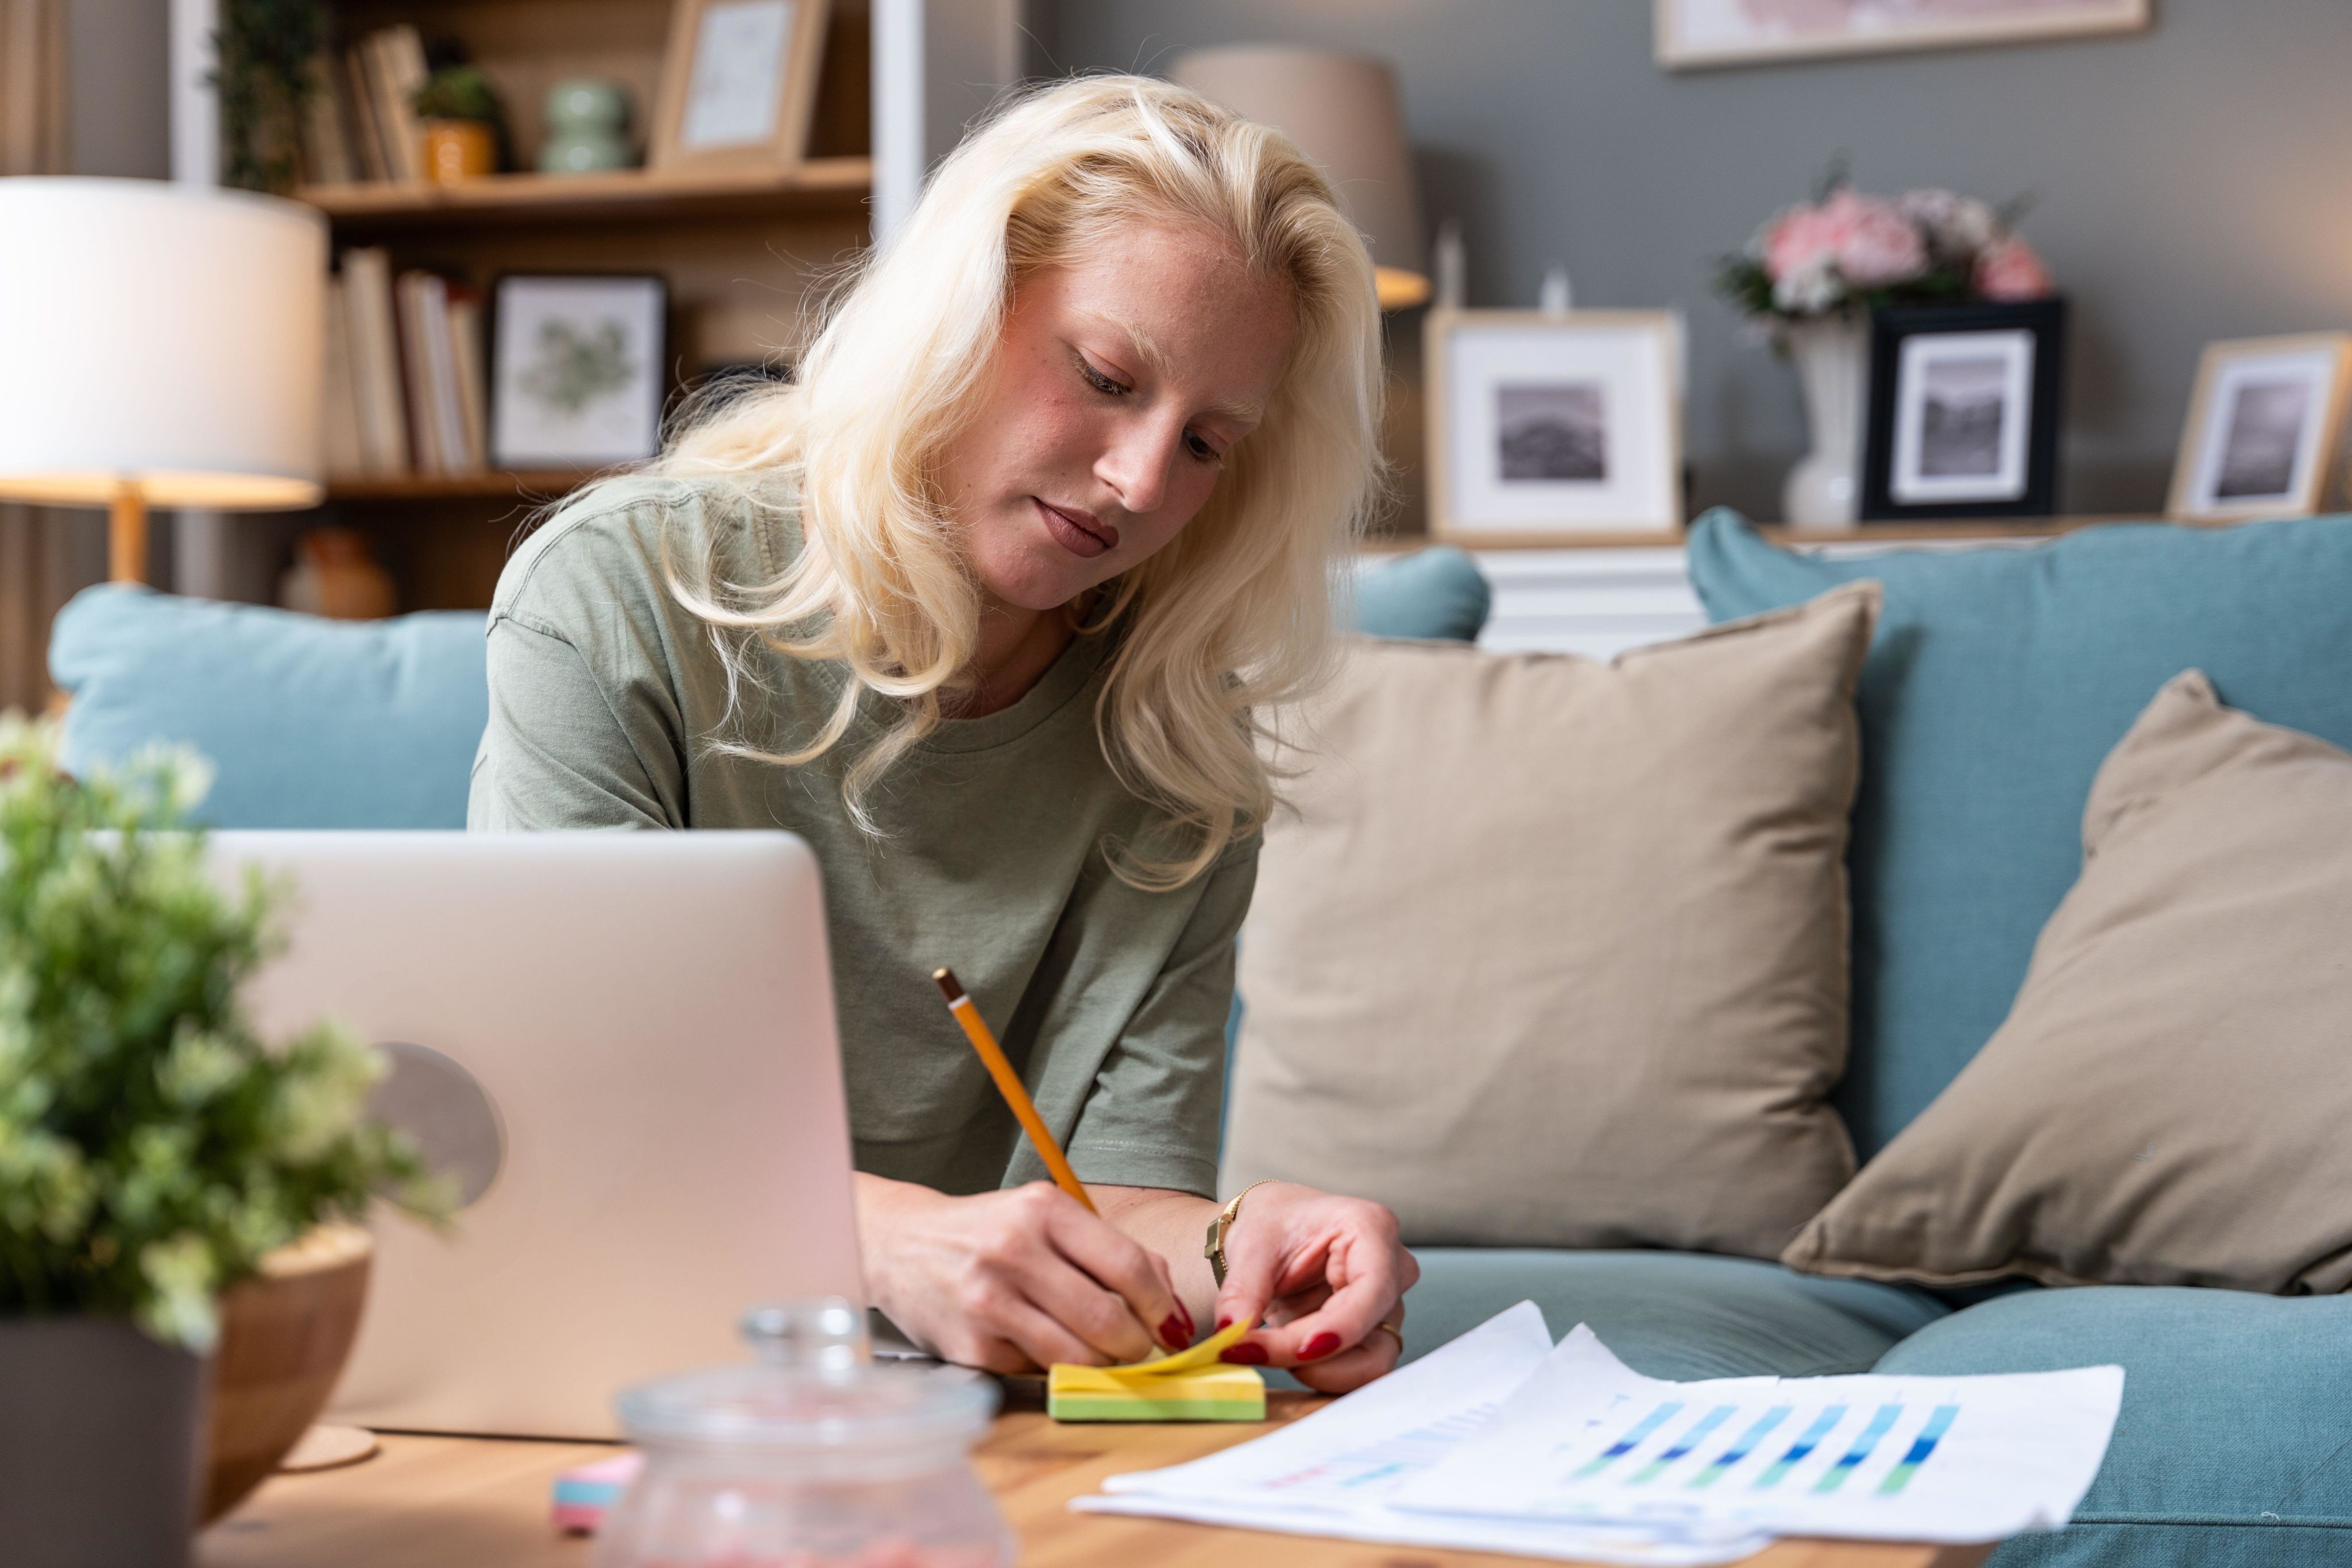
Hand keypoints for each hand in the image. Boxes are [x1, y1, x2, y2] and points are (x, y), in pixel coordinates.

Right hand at [854, 1174, 1192, 1373]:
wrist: (900, 1245)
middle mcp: (1013, 1251)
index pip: (1127, 1266)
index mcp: (1042, 1210)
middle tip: (1140, 1346)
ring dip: (1103, 1364)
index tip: (1170, 1322)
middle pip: (1107, 1318)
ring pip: (1076, 1356)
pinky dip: (1054, 1367)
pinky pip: (1037, 1370)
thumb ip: (1109, 1250)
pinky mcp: (972, 1347)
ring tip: (1103, 1353)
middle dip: (1137, 1343)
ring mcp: (988, 1302)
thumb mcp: (1046, 1218)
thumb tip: (1169, 1303)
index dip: (1161, 1304)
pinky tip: (1045, 1347)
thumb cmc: (988, 1232)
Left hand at [1210, 1182, 1417, 1393]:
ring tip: (1266, 1345)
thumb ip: (1241, 1291)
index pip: (1372, 1289)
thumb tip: (1231, 1332)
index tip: (1301, 1351)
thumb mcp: (1251, 1246)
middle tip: (1251, 1351)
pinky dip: (1314, 1371)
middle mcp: (1393, 1270)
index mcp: (1372, 1229)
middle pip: (1368, 1334)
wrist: (1278, 1233)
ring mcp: (1387, 1307)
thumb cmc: (1275, 1225)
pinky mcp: (1375, 1335)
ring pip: (1368, 1363)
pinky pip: (1354, 1371)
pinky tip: (1282, 1349)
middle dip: (1310, 1354)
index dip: (1342, 1327)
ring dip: (1314, 1369)